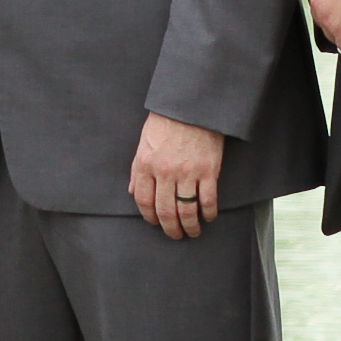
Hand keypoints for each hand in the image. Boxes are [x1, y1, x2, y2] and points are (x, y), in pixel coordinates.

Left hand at [128, 113, 226, 241]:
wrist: (191, 105)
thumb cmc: (166, 121)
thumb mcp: (143, 143)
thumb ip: (137, 169)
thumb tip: (132, 191)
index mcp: (146, 165)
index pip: (143, 200)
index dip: (149, 217)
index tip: (155, 223)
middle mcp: (165, 172)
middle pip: (165, 211)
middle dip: (170, 229)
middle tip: (175, 235)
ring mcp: (187, 172)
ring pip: (186, 210)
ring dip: (190, 226)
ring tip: (193, 232)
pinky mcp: (208, 170)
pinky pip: (208, 200)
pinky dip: (209, 213)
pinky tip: (209, 217)